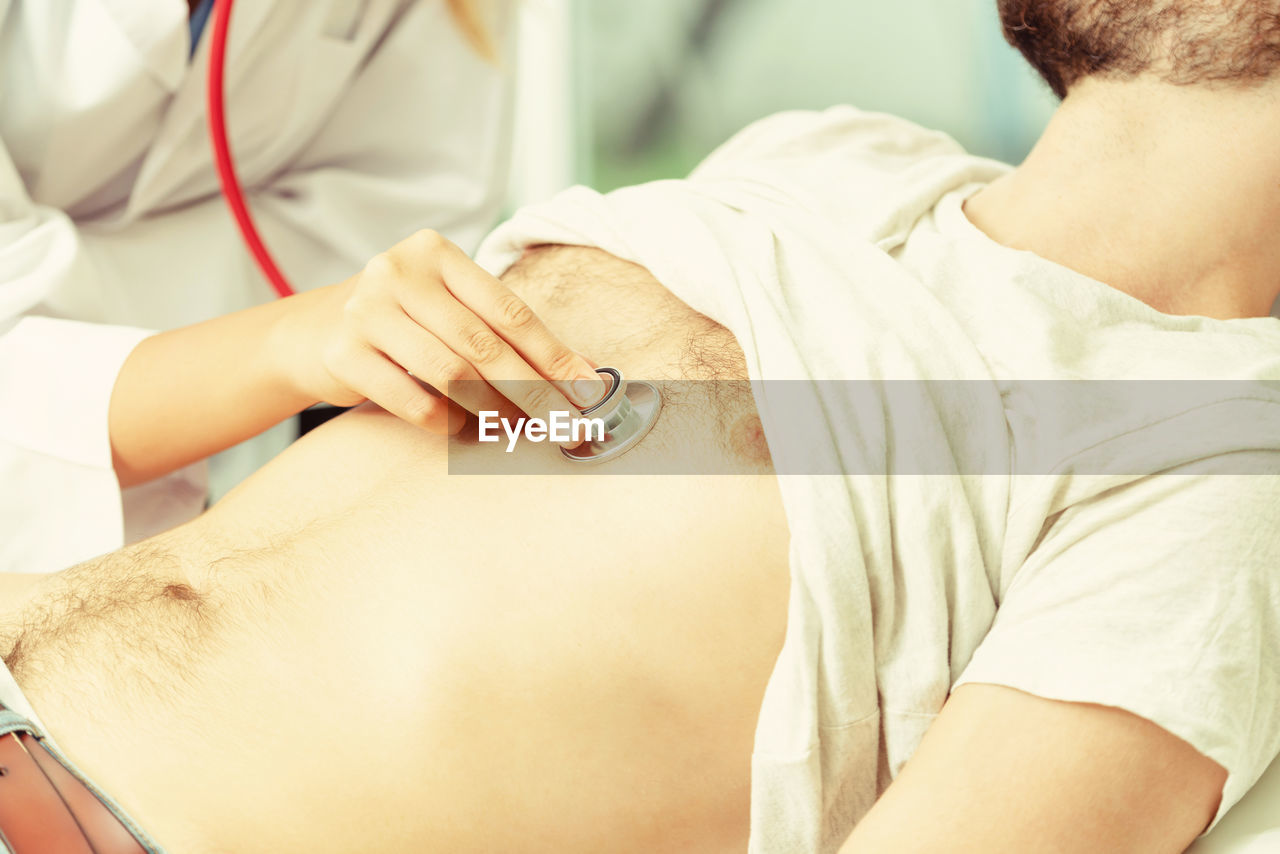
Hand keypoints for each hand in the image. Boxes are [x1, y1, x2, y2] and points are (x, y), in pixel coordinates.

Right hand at [279, 230, 607, 435]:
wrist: (309, 333)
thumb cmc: (400, 322)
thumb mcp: (446, 308)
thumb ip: (504, 332)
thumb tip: (584, 373)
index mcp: (435, 253)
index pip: (509, 310)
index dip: (553, 355)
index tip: (588, 390)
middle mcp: (398, 272)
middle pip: (484, 344)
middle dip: (533, 390)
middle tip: (564, 424)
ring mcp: (366, 310)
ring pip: (451, 373)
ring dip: (493, 410)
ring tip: (517, 430)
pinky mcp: (344, 353)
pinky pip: (413, 399)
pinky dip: (447, 423)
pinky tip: (465, 431)